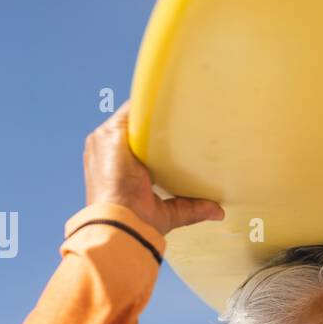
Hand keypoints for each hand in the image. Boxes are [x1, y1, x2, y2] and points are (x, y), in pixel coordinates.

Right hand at [83, 100, 224, 235]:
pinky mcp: (110, 135)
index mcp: (116, 164)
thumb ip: (191, 207)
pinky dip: (148, 102)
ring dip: (155, 108)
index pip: (137, 139)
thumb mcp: (169, 212)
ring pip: (134, 115)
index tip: (182, 127)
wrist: (120, 226)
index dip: (158, 132)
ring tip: (184, 99)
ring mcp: (105, 140)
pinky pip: (131, 109)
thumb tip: (217, 211)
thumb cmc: (138, 224)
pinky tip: (169, 97)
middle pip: (135, 123)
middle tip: (189, 111)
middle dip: (158, 118)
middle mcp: (106, 148)